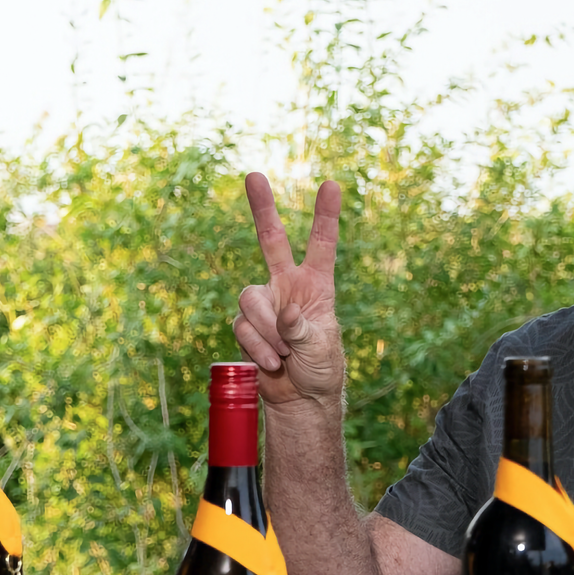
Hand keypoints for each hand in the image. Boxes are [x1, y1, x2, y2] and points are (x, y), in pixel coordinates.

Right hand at [232, 173, 343, 406]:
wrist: (299, 399)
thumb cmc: (320, 369)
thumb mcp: (321, 347)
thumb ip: (302, 327)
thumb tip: (285, 311)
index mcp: (316, 285)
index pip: (322, 245)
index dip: (326, 216)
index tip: (332, 185)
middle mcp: (287, 286)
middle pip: (270, 240)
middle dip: (262, 209)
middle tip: (253, 175)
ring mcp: (264, 305)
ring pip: (250, 298)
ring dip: (265, 330)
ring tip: (284, 354)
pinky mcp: (246, 326)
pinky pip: (242, 326)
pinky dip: (256, 347)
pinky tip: (271, 363)